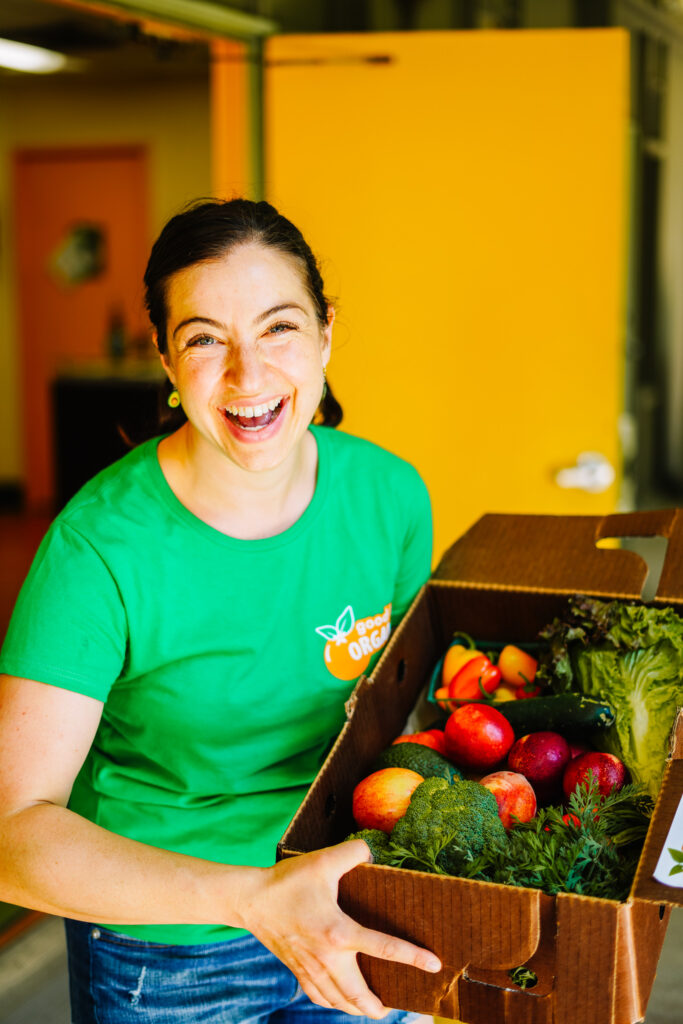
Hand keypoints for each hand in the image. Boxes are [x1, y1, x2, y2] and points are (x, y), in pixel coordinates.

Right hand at [241, 840, 440, 1017]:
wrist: (250, 900)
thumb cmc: (287, 881)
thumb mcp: (323, 860)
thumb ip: (353, 853)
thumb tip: (372, 852)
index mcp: (339, 932)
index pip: (383, 948)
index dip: (412, 957)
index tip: (433, 965)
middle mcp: (327, 957)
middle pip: (359, 994)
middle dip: (378, 1006)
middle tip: (394, 1006)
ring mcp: (311, 968)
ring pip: (339, 1001)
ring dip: (358, 1009)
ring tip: (373, 1009)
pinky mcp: (298, 969)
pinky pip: (319, 996)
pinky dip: (334, 1004)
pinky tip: (339, 1001)